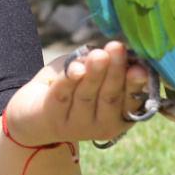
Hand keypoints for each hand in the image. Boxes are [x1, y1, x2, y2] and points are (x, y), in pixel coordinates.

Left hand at [2, 40, 151, 146]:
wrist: (35, 115)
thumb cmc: (73, 88)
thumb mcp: (92, 74)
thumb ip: (104, 64)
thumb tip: (113, 49)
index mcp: (119, 116)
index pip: (131, 100)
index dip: (135, 84)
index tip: (139, 67)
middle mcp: (102, 125)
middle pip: (110, 97)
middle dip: (115, 71)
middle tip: (118, 49)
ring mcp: (77, 126)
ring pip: (87, 96)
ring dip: (94, 74)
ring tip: (99, 55)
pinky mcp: (53, 119)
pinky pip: (62, 95)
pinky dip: (69, 80)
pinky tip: (75, 68)